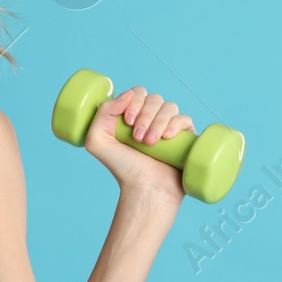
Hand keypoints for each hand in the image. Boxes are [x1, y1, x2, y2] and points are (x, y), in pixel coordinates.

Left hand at [83, 86, 195, 205]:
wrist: (144, 188)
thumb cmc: (121, 167)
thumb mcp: (96, 141)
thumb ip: (102, 113)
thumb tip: (127, 94)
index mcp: (132, 114)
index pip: (137, 92)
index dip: (133, 101)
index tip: (127, 121)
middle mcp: (151, 118)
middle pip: (154, 98)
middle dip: (145, 115)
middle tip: (138, 138)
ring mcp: (169, 126)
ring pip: (169, 107)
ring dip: (158, 122)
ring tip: (150, 143)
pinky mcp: (184, 137)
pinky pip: (185, 119)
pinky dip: (176, 124)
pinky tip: (167, 137)